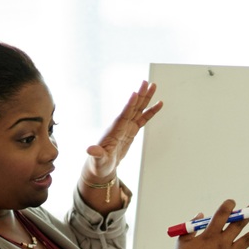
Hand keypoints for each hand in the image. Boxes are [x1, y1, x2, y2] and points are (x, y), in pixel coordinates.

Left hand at [82, 81, 161, 195]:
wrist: (101, 165)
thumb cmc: (98, 163)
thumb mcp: (98, 160)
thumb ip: (96, 154)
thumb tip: (89, 150)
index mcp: (113, 131)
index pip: (123, 116)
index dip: (129, 105)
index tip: (134, 93)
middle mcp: (120, 125)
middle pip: (132, 107)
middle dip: (140, 95)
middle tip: (146, 83)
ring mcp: (126, 127)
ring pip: (138, 109)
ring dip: (146, 98)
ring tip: (154, 86)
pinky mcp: (132, 130)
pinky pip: (143, 118)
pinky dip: (151, 111)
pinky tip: (158, 104)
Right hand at [168, 200, 248, 248]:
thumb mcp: (182, 240)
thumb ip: (192, 226)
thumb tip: (201, 215)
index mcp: (209, 235)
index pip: (222, 215)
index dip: (228, 206)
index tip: (232, 202)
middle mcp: (221, 243)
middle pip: (238, 225)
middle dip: (248, 213)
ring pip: (247, 240)